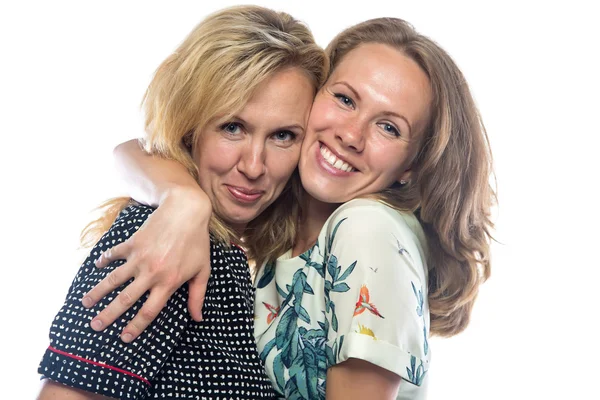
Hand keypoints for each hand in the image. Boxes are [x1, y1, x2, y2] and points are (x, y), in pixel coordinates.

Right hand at [81, 187, 211, 342]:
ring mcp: (139, 258)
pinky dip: (104, 260)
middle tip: (94, 326)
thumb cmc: (197, 242)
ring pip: (114, 279)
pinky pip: (114, 254)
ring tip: (85, 304)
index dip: (136, 327)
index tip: (124, 338)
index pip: (149, 312)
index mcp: (168, 283)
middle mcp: (151, 273)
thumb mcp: (202, 270)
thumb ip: (197, 296)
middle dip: (108, 315)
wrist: (186, 210)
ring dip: (97, 292)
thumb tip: (198, 318)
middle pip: (126, 300)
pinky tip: (97, 266)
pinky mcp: (132, 243)